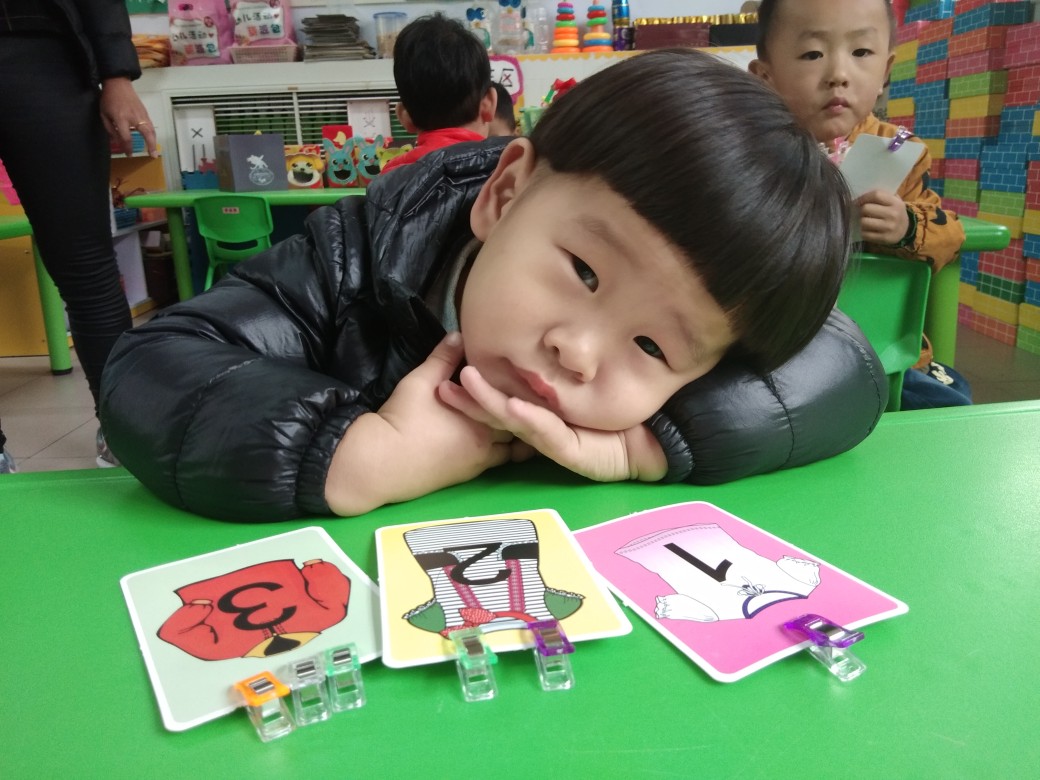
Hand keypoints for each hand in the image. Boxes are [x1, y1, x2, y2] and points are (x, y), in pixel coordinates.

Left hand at [99, 77, 158, 157]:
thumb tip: (116, 142)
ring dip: (154, 141)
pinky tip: (152, 140)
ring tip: (154, 151)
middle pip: (146, 134)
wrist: (118, 84)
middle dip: (150, 145)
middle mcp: (133, 117)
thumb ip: (110, 129)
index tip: (129, 154)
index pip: (126, 137)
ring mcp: (141, 114)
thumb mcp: (104, 114)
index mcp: (121, 118)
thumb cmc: (108, 99)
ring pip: (151, 130)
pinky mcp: (145, 112)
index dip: (128, 148)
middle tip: (153, 155)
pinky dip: (152, 134)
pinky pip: (150, 125)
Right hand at [325, 333, 525, 514]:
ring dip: (516, 438)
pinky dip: (500, 452)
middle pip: (521, 431)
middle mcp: (487, 443)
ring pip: (510, 452)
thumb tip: (459, 334)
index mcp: (482, 418)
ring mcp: (477, 464)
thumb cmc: (403, 419)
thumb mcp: (422, 381)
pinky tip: (498, 441)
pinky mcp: (464, 477)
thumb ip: (443, 358)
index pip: (517, 405)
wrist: (380, 462)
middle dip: (527, 418)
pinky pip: (493, 463)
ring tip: (523, 424)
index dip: (526, 395)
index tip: (534, 385)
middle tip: (535, 404)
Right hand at [438, 364, 667, 481]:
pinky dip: (528, 419)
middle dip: (468, 398)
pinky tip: (513, 407)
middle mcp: (539, 426)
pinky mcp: (570, 451)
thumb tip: (536, 330)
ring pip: (514, 420)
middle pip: (496, 411)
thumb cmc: (618, 409)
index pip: (497, 396)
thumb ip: (557, 361)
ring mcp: (552, 440)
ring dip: (489, 402)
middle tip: (439, 385)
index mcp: (536, 410)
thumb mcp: (584, 378)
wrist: (654, 437)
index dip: (472, 386)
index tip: (445, 372)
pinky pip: (546, 433)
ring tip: (466, 383)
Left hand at [857, 189, 910, 245]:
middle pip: (866, 208)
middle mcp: (893, 214)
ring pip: (863, 222)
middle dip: (861, 210)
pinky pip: (865, 234)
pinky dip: (863, 232)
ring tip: (864, 221)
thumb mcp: (894, 201)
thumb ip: (881, 196)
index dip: (864, 197)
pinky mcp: (884, 238)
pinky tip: (866, 230)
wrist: (905, 230)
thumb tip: (860, 196)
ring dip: (861, 221)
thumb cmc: (894, 212)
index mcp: (896, 203)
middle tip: (862, 212)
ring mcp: (889, 227)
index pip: (876, 195)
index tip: (858, 201)